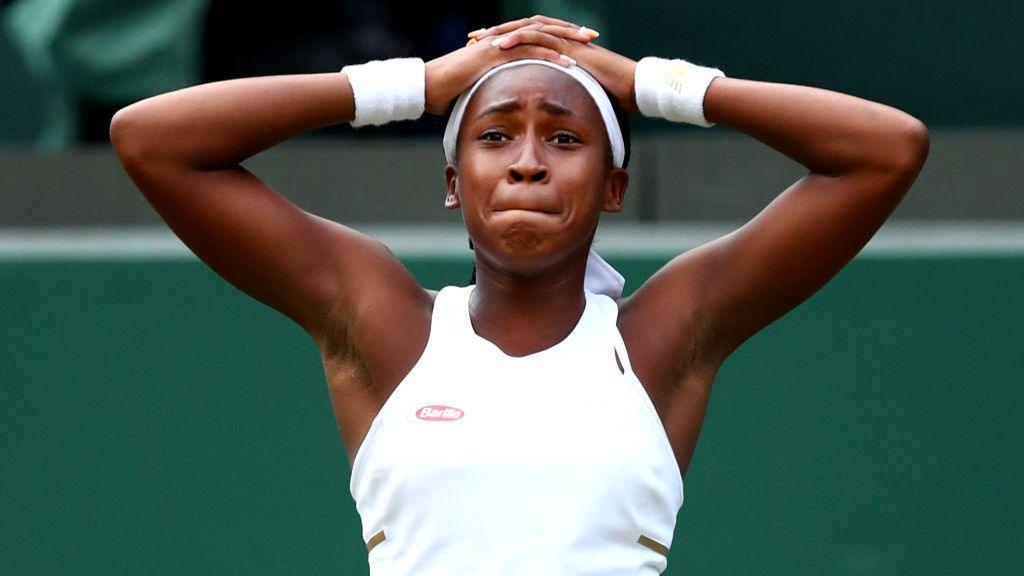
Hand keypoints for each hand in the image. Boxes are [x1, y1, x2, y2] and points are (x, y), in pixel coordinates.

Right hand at [424, 18, 580, 114]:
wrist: (427, 87)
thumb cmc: (448, 91)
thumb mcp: (478, 87)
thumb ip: (494, 87)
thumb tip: (504, 101)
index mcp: (501, 45)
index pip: (536, 36)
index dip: (558, 38)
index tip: (579, 44)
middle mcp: (502, 40)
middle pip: (542, 29)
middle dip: (569, 32)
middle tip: (592, 36)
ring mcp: (499, 45)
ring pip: (539, 36)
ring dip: (565, 39)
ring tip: (587, 44)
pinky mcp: (495, 55)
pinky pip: (528, 52)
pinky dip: (549, 56)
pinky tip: (568, 63)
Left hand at [465, 15, 638, 113]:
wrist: (633, 88)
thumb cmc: (612, 97)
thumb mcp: (579, 98)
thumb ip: (563, 100)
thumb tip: (553, 120)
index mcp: (558, 50)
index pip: (525, 42)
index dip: (502, 46)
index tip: (480, 53)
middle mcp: (559, 41)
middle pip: (520, 31)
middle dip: (494, 34)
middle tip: (471, 39)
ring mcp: (564, 40)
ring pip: (525, 29)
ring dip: (500, 34)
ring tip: (479, 40)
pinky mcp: (568, 44)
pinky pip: (539, 36)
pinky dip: (518, 39)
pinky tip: (500, 46)